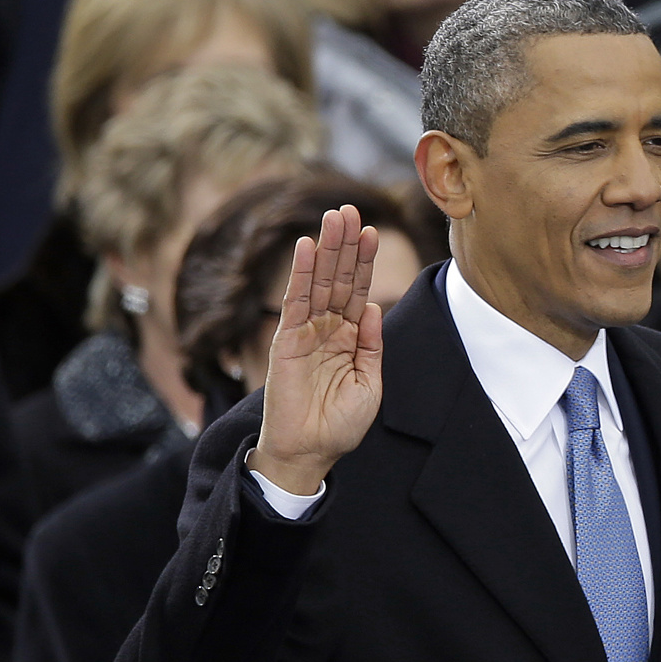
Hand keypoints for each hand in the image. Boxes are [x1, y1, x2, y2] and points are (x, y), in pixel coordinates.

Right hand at [249, 205, 384, 494]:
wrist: (311, 453)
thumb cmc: (340, 425)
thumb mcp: (369, 383)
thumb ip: (371, 345)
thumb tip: (372, 306)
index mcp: (351, 337)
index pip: (358, 290)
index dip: (365, 261)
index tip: (374, 231)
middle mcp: (328, 328)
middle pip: (338, 277)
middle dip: (345, 244)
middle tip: (350, 209)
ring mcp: (306, 332)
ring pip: (318, 282)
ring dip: (326, 248)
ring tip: (334, 216)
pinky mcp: (286, 341)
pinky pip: (294, 302)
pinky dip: (300, 274)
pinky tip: (306, 248)